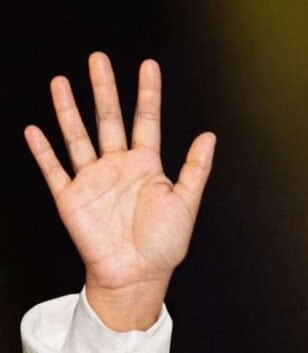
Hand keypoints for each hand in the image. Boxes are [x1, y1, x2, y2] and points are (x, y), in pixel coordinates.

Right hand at [23, 52, 215, 328]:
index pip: (147, 122)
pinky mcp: (72, 198)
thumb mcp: (186, 204)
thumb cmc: (164, 246)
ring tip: (61, 81)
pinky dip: (43, 151)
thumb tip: (209, 136)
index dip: (148, 94)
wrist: (138, 275)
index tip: (148, 66)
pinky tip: (35, 130)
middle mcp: (118, 168)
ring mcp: (93, 180)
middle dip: (104, 89)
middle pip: (109, 120)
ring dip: (69, 110)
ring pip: (78, 136)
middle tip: (99, 59)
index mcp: (147, 168)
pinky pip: (55, 170)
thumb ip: (196, 169)